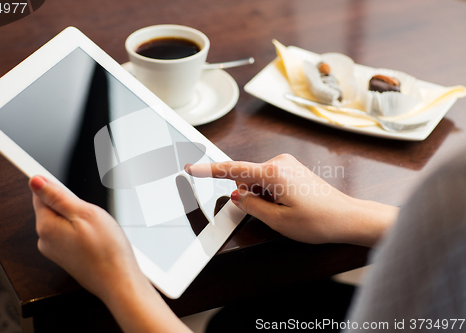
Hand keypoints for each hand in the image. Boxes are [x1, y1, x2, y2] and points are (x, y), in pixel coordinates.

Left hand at [29, 176, 190, 332]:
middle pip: (53, 208)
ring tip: (97, 230)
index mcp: (46, 226)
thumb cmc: (106, 250)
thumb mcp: (84, 213)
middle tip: (93, 215)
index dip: (60, 189)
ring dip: (80, 219)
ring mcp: (55, 250)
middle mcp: (45, 240)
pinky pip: (71, 235)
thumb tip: (35, 181)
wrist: (118, 281)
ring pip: (64, 221)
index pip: (40, 195)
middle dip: (73, 205)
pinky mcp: (66, 257)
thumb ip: (57, 196)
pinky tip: (97, 240)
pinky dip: (84, 232)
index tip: (76, 196)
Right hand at [186, 154, 397, 246]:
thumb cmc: (319, 220)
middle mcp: (279, 162)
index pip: (232, 169)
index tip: (192, 167)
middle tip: (272, 213)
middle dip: (249, 196)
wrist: (347, 218)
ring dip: (262, 197)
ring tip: (286, 210)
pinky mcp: (292, 170)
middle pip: (246, 178)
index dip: (209, 170)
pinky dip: (270, 193)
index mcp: (273, 172)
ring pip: (257, 181)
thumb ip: (250, 206)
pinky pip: (269, 180)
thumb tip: (236, 195)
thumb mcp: (277, 220)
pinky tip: (288, 205)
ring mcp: (287, 165)